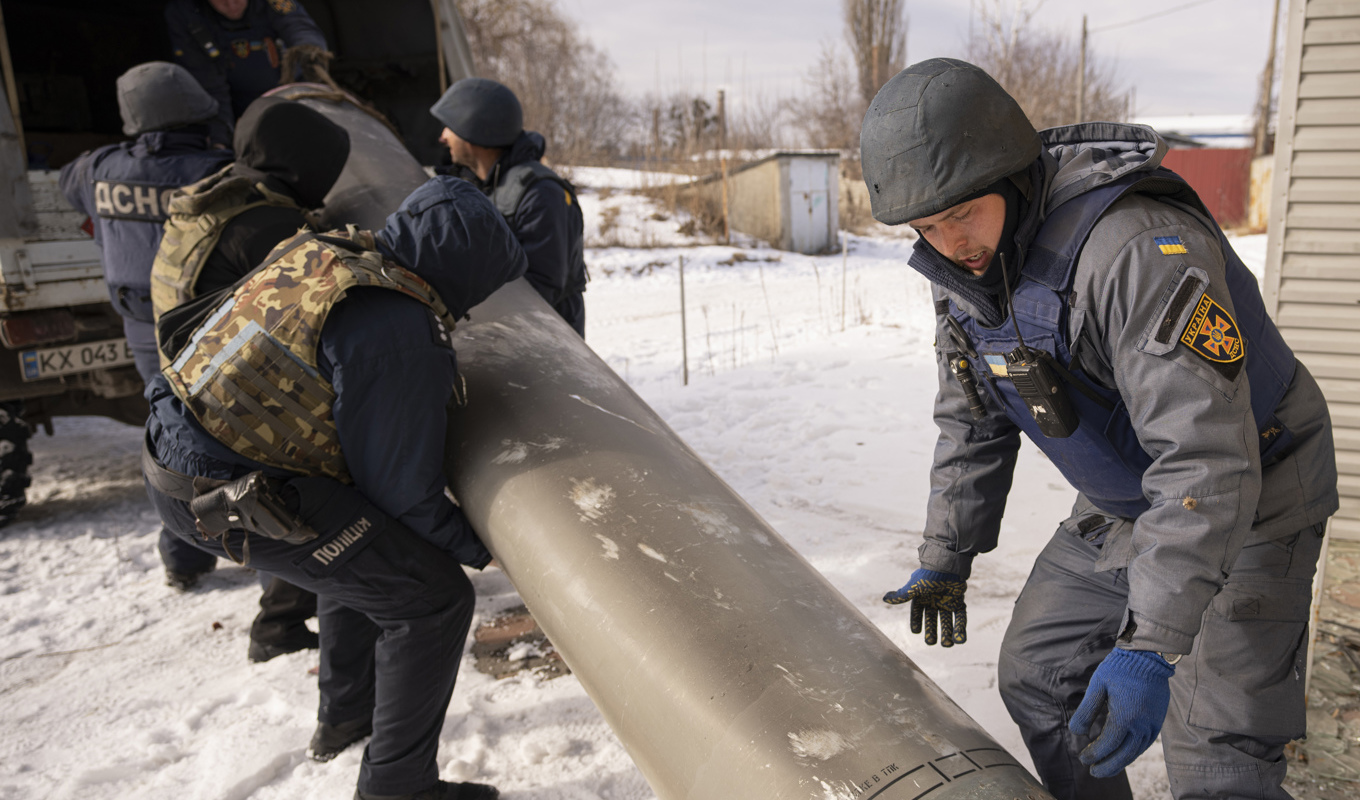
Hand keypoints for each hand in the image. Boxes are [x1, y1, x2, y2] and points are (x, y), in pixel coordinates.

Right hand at [883, 569, 966, 646]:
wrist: (947, 565)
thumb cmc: (928, 576)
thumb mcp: (913, 588)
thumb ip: (901, 596)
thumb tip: (884, 598)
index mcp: (922, 597)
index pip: (918, 613)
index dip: (917, 622)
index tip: (916, 632)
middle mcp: (934, 600)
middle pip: (932, 619)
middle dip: (932, 631)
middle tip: (931, 642)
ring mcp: (947, 601)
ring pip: (947, 620)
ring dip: (947, 633)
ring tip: (947, 645)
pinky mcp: (958, 601)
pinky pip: (960, 617)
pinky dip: (960, 628)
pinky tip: (960, 640)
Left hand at [1068, 648, 1174, 778]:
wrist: (1148, 657)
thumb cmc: (1119, 668)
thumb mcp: (1097, 686)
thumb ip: (1086, 711)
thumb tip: (1076, 732)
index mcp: (1125, 717)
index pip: (1107, 744)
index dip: (1094, 754)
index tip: (1083, 758)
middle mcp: (1141, 725)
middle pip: (1123, 755)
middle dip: (1107, 766)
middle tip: (1093, 772)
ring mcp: (1152, 724)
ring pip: (1136, 751)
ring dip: (1120, 762)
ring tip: (1106, 768)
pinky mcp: (1159, 721)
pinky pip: (1145, 743)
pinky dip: (1133, 752)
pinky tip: (1123, 753)